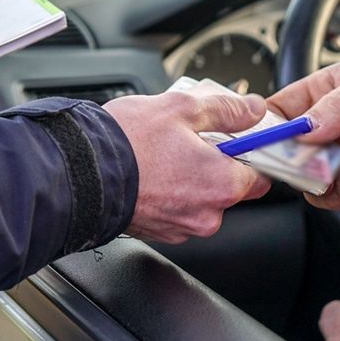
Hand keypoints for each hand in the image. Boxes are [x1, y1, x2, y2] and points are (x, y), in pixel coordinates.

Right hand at [105, 87, 271, 243]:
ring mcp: (180, 227)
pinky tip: (149, 171)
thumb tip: (253, 110)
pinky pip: (175, 209)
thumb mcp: (182, 108)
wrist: (78, 172)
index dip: (250, 152)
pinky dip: (167, 192)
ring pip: (199, 198)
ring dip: (188, 178)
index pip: (261, 174)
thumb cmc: (127, 144)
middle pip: (228, 187)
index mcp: (223, 184)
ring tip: (161, 153)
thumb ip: (226, 110)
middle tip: (189, 138)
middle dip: (213, 163)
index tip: (236, 138)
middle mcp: (206, 214)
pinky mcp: (157, 232)